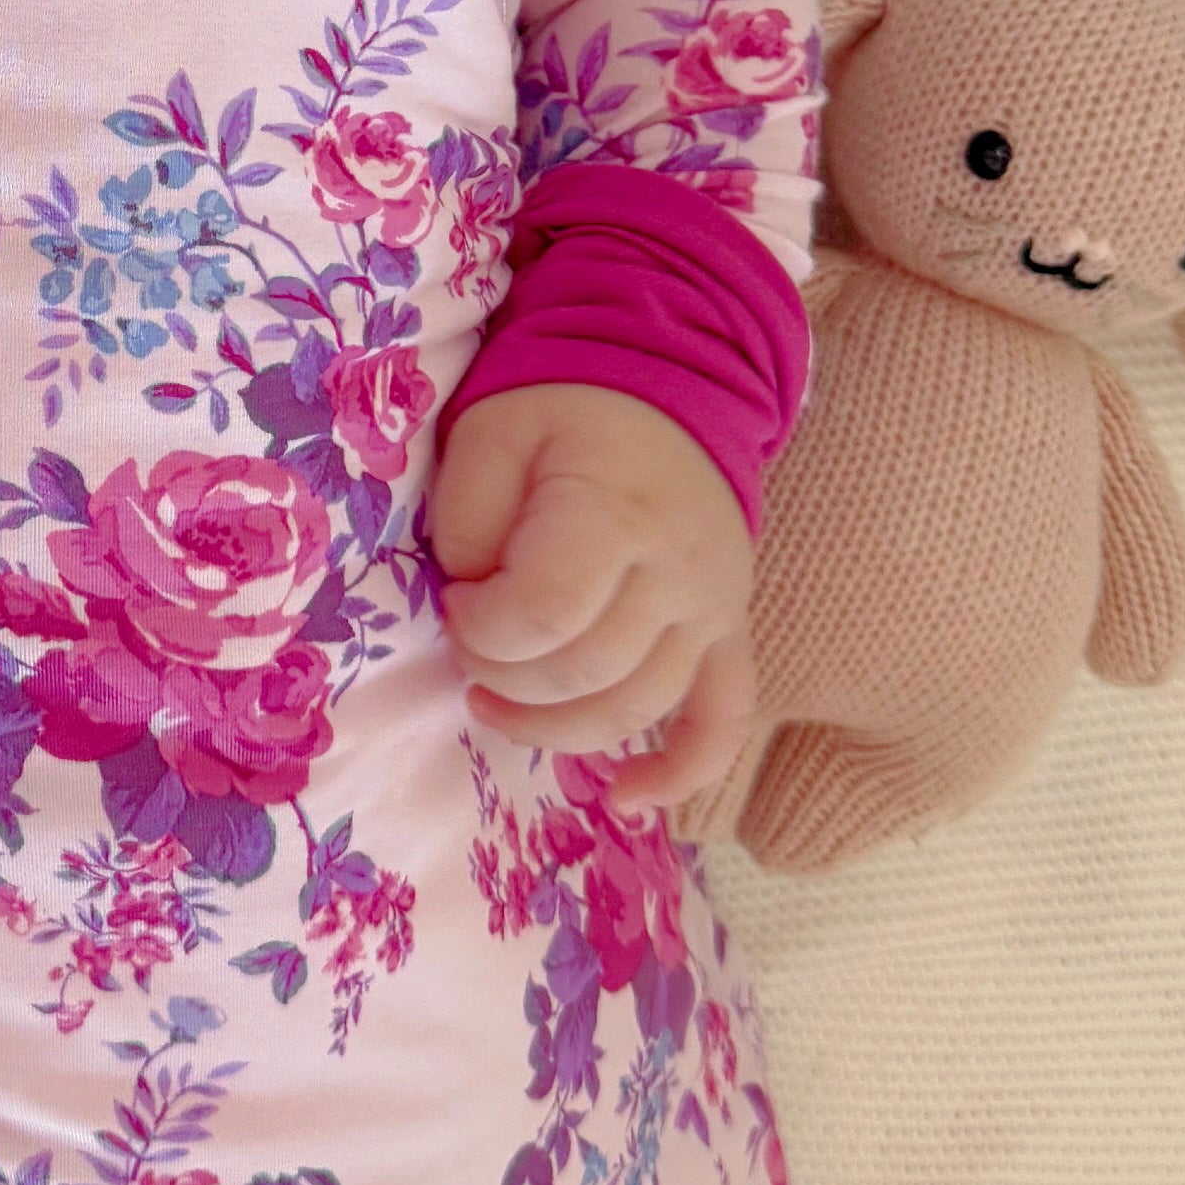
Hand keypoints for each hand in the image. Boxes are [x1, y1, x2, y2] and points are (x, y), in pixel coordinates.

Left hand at [427, 381, 753, 811]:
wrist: (670, 381)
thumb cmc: (564, 407)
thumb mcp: (488, 432)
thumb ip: (468, 522)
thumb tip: (472, 605)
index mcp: (615, 513)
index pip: (545, 615)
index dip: (481, 629)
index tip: (454, 602)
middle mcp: (678, 572)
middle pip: (586, 673)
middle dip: (505, 677)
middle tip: (467, 644)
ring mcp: (714, 609)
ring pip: (638, 708)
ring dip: (556, 730)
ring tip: (496, 704)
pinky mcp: (731, 632)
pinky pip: (723, 721)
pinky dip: (682, 774)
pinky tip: (628, 802)